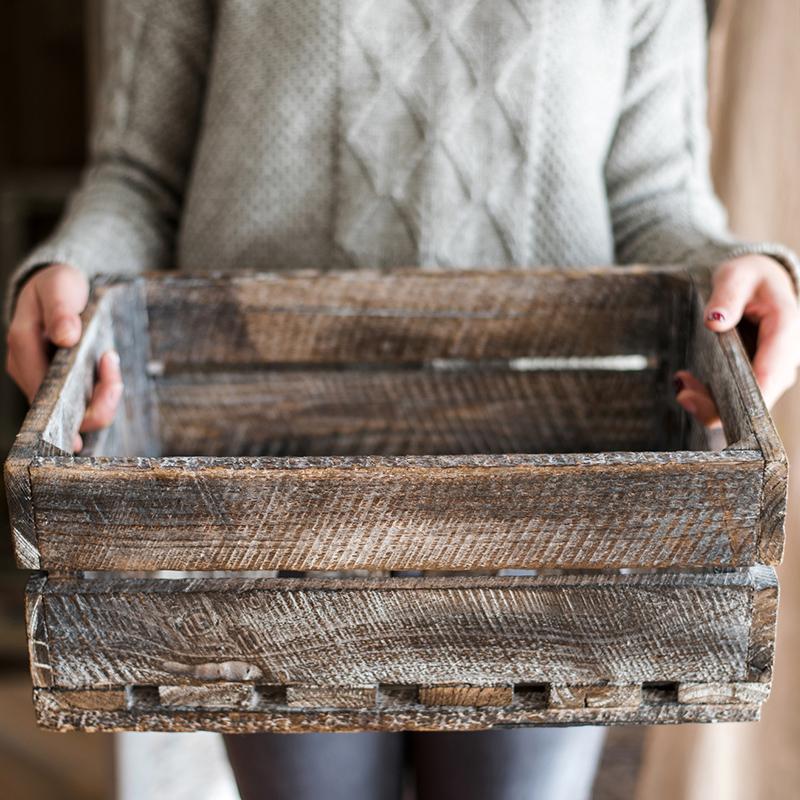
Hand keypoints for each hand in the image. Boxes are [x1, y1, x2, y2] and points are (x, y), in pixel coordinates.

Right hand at [6, 263, 122, 451]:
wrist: (58, 288)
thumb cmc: (57, 286)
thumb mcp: (59, 286)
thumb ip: (60, 310)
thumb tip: (66, 337)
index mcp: (22, 346)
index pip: (45, 392)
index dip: (78, 399)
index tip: (110, 376)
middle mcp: (28, 370)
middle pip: (62, 412)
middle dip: (98, 403)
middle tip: (116, 370)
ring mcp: (42, 379)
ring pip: (74, 413)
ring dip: (103, 398)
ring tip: (112, 360)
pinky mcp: (58, 383)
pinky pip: (81, 402)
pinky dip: (100, 393)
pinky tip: (110, 371)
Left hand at [675, 254, 799, 427]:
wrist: (760, 280)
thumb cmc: (750, 278)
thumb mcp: (736, 276)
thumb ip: (727, 296)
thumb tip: (715, 321)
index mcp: (785, 330)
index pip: (771, 376)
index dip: (746, 399)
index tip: (712, 403)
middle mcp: (784, 358)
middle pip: (758, 398)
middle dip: (719, 405)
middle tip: (683, 394)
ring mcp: (771, 369)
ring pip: (746, 403)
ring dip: (710, 402)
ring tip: (680, 384)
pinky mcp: (756, 375)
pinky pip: (736, 395)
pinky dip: (710, 395)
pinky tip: (685, 382)